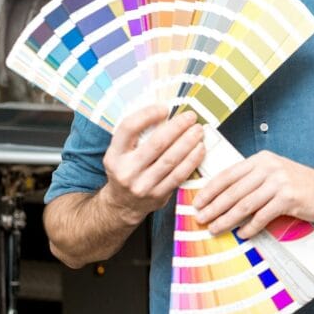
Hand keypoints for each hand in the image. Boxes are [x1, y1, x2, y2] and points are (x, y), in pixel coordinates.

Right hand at [99, 106, 204, 225]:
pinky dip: (192, 160)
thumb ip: (137, 136)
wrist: (123, 204)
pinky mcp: (158, 195)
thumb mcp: (121, 153)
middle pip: (156, 144)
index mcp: (114, 155)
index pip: (129, 128)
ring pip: (170, 160)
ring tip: (198, 130)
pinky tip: (200, 149)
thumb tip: (166, 113)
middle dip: (177, 127)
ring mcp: (142, 185)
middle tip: (191, 117)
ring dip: (188, 142)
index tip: (164, 108)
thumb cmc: (127, 169)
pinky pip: (179, 175)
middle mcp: (126, 171)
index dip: (147, 115)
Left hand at [192, 151, 313, 236]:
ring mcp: (279, 182)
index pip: (228, 175)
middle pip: (234, 191)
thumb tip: (221, 198)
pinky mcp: (288, 198)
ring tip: (216, 228)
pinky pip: (263, 215)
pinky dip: (250, 227)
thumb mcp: (272, 173)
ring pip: (245, 204)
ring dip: (227, 219)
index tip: (197, 203)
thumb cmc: (296, 184)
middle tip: (201, 219)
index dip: (210, 190)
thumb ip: (250, 180)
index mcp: (260, 160)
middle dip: (214, 207)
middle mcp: (268, 168)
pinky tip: (242, 234)